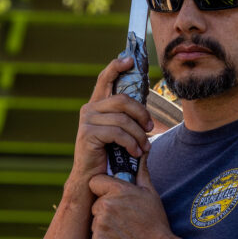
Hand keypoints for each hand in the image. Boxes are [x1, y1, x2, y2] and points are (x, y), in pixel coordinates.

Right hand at [71, 56, 152, 182]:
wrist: (92, 178)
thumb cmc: (109, 155)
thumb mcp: (119, 132)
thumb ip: (126, 117)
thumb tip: (144, 106)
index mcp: (97, 105)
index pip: (105, 79)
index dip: (116, 66)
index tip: (130, 60)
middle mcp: (89, 109)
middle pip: (123, 99)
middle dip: (142, 113)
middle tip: (150, 128)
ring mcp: (87, 120)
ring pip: (123, 118)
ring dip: (139, 134)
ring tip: (144, 147)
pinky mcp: (88, 133)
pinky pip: (117, 132)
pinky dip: (131, 143)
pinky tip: (136, 152)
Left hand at [88, 158, 170, 238]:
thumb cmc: (155, 221)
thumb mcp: (150, 193)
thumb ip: (141, 172)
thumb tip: (143, 152)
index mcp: (116, 191)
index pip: (95, 181)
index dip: (103, 187)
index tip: (112, 194)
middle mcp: (105, 206)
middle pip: (95, 202)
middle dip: (106, 207)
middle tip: (123, 215)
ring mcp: (100, 225)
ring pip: (95, 219)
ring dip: (105, 223)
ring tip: (123, 228)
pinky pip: (96, 235)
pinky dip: (104, 238)